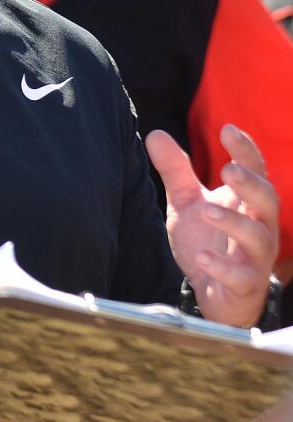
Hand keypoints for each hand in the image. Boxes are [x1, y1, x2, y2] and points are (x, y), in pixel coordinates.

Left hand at [146, 125, 278, 327]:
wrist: (213, 293)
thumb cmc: (208, 240)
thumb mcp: (187, 202)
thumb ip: (176, 171)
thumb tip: (155, 134)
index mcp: (246, 202)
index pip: (254, 171)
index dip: (245, 150)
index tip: (228, 128)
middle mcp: (258, 226)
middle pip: (268, 201)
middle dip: (251, 184)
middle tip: (228, 169)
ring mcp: (254, 258)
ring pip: (258, 238)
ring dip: (234, 223)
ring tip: (206, 210)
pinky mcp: (245, 286)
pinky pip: (241, 277)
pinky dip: (222, 267)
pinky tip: (201, 257)